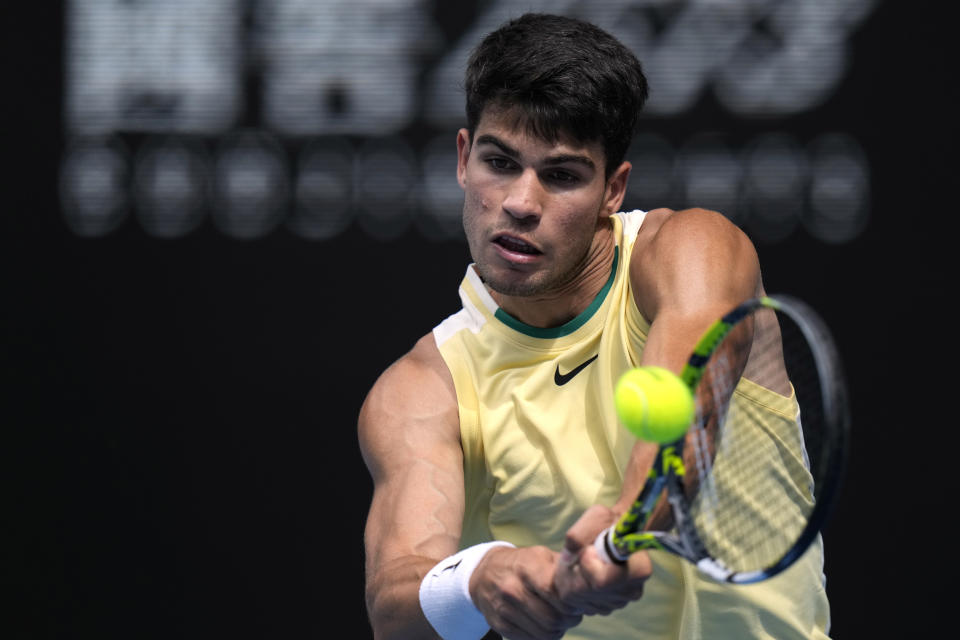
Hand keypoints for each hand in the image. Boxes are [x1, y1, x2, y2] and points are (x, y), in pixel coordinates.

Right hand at [469, 545, 583, 639]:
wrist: (485, 574)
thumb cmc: (521, 564)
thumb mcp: (540, 556)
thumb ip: (563, 568)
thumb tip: (588, 582)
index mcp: (526, 568)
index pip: (555, 593)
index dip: (571, 602)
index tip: (577, 601)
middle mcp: (512, 589)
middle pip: (553, 619)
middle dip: (569, 620)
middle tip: (573, 614)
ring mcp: (504, 609)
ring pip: (544, 634)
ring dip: (559, 630)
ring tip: (560, 619)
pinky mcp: (499, 625)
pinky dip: (544, 637)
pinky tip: (545, 624)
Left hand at [555, 505, 651, 615]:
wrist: (614, 536)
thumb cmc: (608, 524)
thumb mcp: (597, 516)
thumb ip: (581, 533)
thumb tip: (568, 556)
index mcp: (638, 569)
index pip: (602, 580)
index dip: (588, 563)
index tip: (588, 548)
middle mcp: (630, 592)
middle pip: (589, 590)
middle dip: (579, 569)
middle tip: (584, 553)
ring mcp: (617, 603)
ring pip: (581, 597)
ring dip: (575, 577)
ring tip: (584, 561)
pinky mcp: (602, 609)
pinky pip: (578, 602)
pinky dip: (575, 586)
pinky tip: (584, 573)